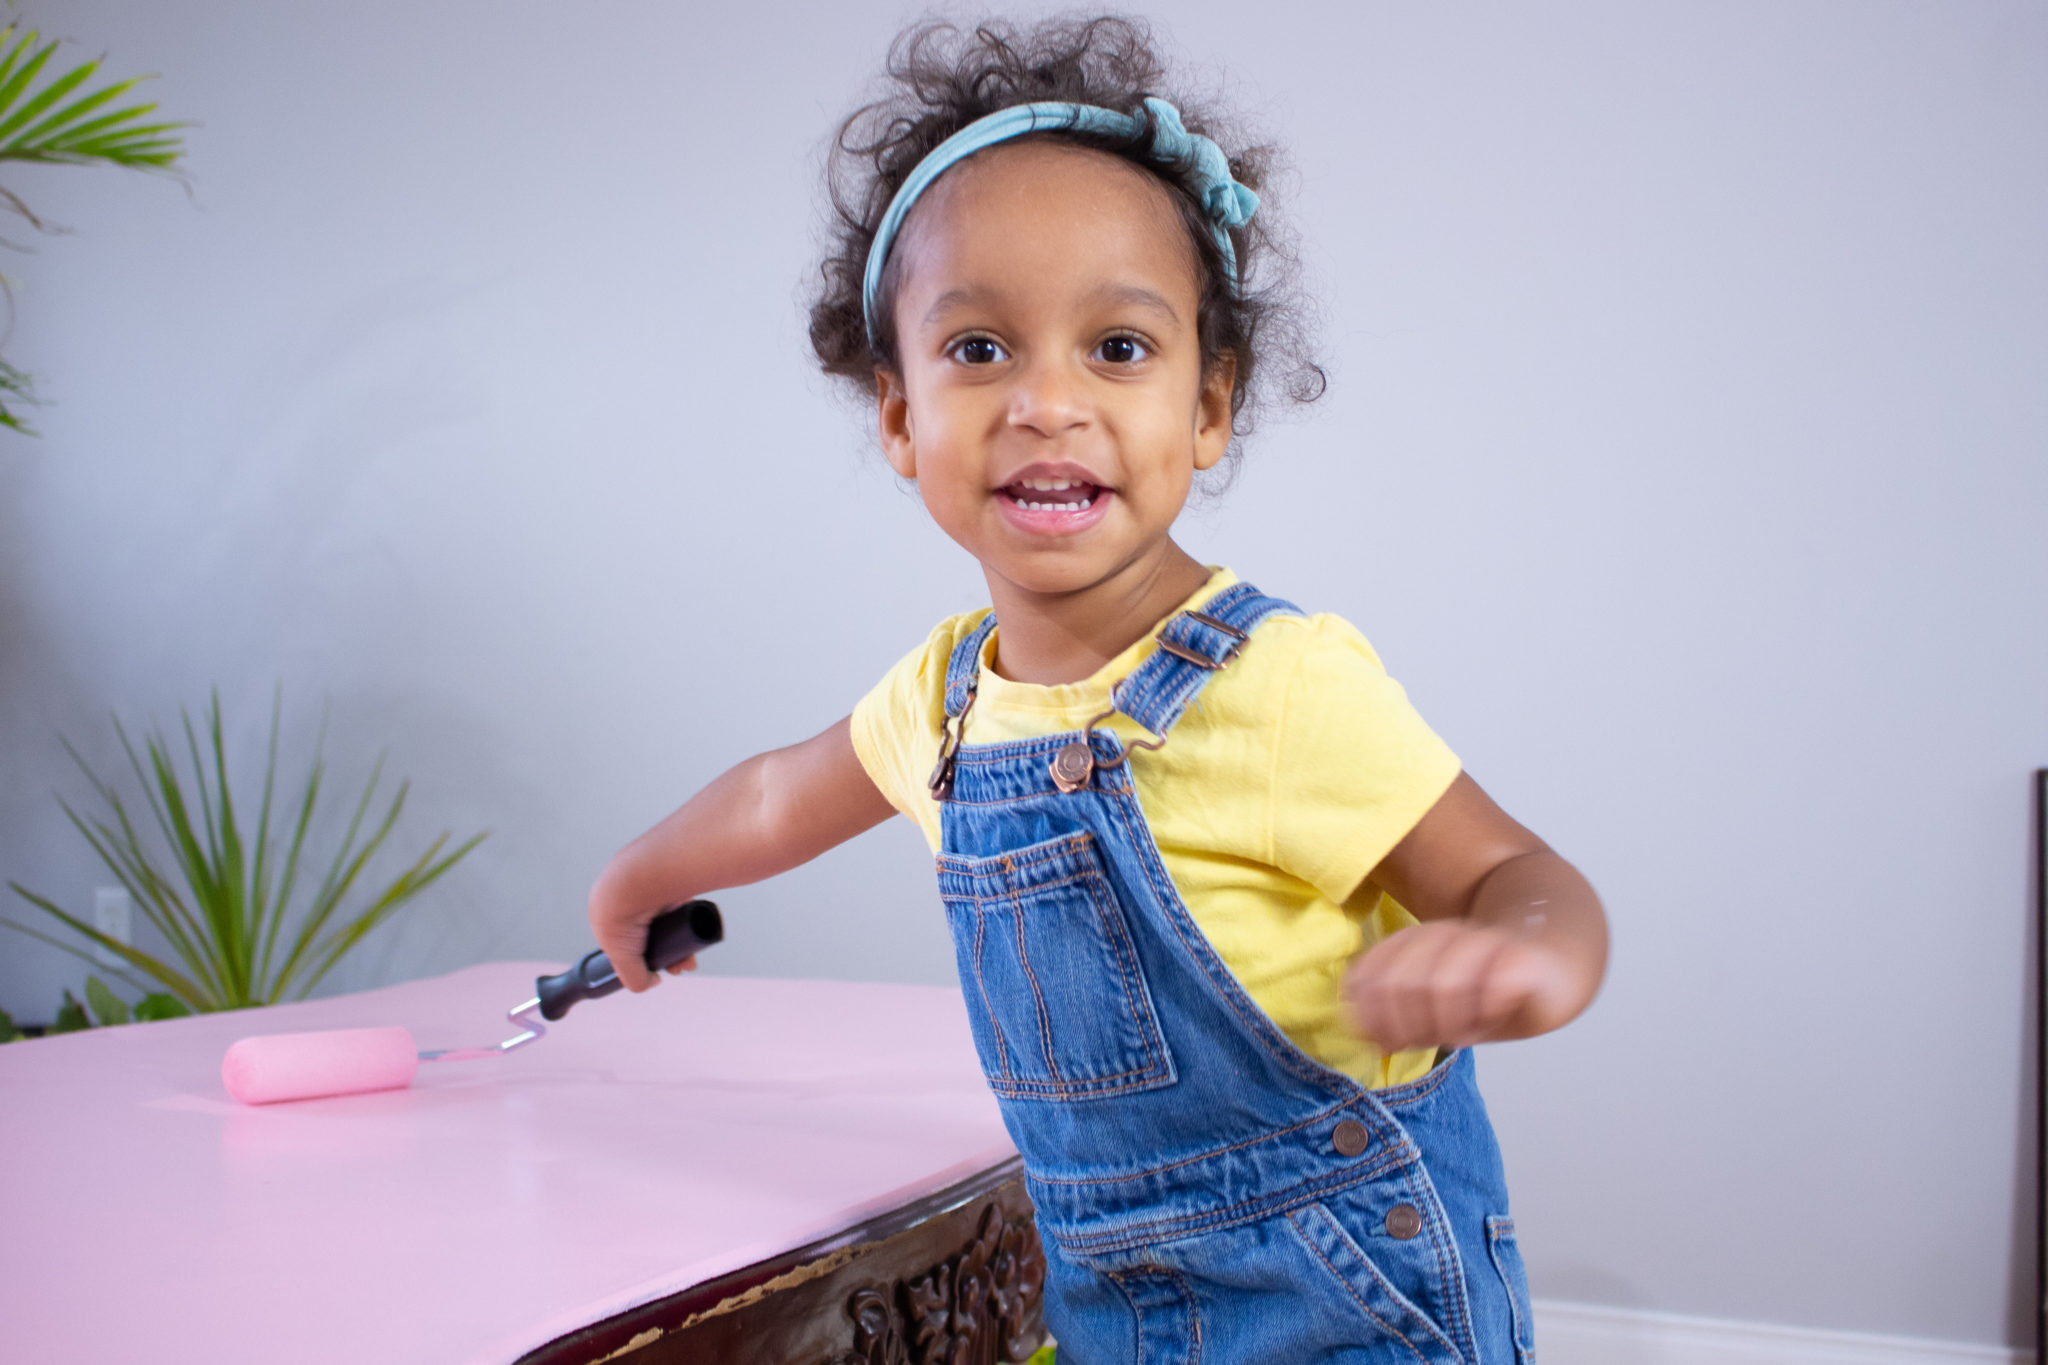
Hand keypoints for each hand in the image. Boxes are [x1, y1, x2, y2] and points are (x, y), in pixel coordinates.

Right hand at [587, 861, 697, 993]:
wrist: (637, 882)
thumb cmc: (621, 915)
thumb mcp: (620, 958)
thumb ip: (633, 977)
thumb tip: (651, 983)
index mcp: (609, 915)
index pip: (632, 944)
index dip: (651, 960)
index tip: (666, 970)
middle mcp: (630, 901)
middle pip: (655, 935)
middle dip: (671, 954)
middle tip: (683, 965)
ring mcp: (651, 890)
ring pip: (671, 922)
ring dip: (683, 942)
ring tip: (692, 956)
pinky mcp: (671, 880)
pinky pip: (683, 904)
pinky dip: (690, 919)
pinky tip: (697, 932)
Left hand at [1342, 919, 1578, 1051]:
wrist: (1552, 966)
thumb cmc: (1485, 991)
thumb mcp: (1431, 1007)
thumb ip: (1392, 1015)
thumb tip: (1363, 1033)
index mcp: (1413, 942)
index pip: (1370, 975)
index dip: (1372, 1016)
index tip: (1389, 1040)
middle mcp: (1444, 935)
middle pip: (1404, 984)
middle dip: (1411, 1027)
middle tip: (1431, 1041)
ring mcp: (1484, 942)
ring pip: (1444, 985)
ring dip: (1449, 1024)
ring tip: (1462, 1035)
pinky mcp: (1523, 957)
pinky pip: (1495, 984)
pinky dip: (1487, 1010)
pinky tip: (1491, 1017)